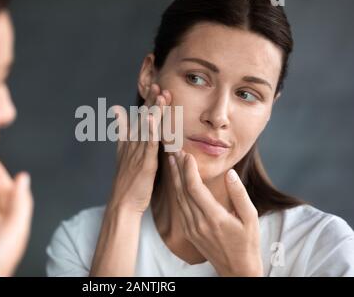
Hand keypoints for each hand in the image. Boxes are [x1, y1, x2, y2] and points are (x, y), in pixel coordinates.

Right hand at [109, 83, 170, 213]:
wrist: (122, 203)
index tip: (155, 87)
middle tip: (158, 85)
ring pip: (147, 128)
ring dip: (153, 111)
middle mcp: (133, 145)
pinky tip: (152, 118)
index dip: (147, 103)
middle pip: (143, 120)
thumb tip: (117, 115)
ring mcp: (138, 154)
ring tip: (160, 94)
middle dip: (151, 101)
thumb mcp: (123, 156)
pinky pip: (149, 145)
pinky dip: (150, 131)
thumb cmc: (126, 183)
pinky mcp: (145, 164)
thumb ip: (122, 134)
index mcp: (130, 144)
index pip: (139, 119)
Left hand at [168, 150, 262, 276]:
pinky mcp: (189, 232)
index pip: (195, 189)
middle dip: (178, 169)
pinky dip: (176, 192)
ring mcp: (192, 229)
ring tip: (172, 162)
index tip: (187, 155)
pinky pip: (179, 208)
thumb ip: (239, 194)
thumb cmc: (247, 243)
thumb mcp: (251, 218)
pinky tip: (175, 182)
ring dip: (174, 179)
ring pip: (178, 199)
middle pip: (182, 191)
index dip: (188, 170)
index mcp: (214, 218)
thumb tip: (230, 174)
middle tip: (175, 152)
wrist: (237, 270)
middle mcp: (199, 223)